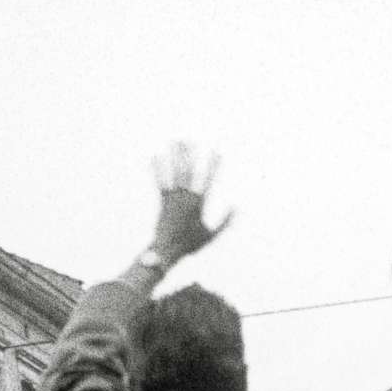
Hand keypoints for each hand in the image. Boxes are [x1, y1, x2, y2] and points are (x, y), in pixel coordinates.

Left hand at [148, 143, 231, 266]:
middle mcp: (186, 197)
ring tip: (175, 142)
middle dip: (190, 155)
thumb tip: (236, 208)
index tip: (217, 153)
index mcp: (199, 203)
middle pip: (189, 171)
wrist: (168, 250)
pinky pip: (161, 181)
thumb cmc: (190, 245)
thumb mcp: (212, 235)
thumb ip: (225, 222)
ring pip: (175, 172)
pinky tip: (155, 157)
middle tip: (190, 140)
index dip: (213, 165)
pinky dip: (158, 169)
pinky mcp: (163, 201)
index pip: (208, 179)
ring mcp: (173, 198)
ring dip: (175, 156)